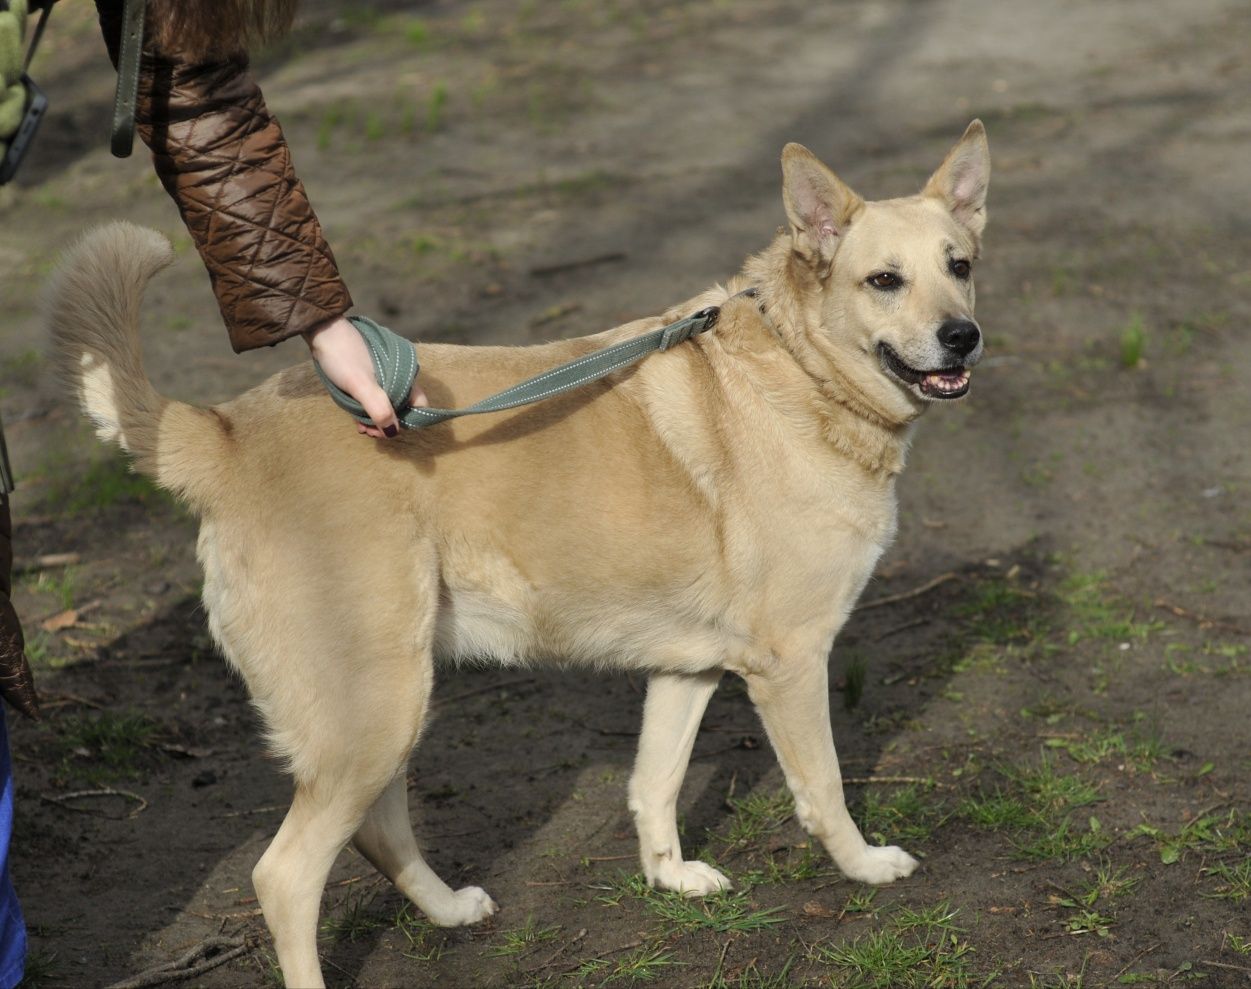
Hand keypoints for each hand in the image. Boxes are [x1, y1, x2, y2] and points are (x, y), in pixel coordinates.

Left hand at [303, 315, 427, 438]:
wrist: (323, 331)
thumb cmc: (343, 356)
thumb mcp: (360, 385)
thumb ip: (378, 409)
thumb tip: (393, 433)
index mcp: (404, 378)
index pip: (420, 407)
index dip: (408, 422)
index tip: (386, 429)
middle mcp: (398, 379)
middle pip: (403, 410)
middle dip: (388, 425)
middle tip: (369, 431)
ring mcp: (383, 379)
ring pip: (387, 407)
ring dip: (376, 421)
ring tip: (361, 427)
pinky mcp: (369, 379)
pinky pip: (374, 401)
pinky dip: (368, 413)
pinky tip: (357, 420)